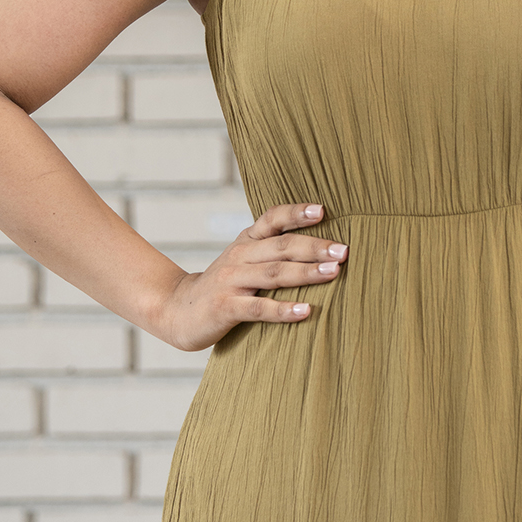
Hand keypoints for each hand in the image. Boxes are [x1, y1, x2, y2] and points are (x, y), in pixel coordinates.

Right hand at [155, 200, 346, 350]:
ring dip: (306, 273)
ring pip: (274, 274)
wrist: (178, 309)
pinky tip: (306, 311)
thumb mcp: (244, 259)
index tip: (323, 210)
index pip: (272, 219)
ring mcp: (231, 281)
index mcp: (247, 241)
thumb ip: (273, 250)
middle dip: (315, 247)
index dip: (296, 213)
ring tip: (333, 272)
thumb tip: (322, 245)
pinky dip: (284, 309)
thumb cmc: (224, 285)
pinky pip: (259, 308)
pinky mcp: (226, 307)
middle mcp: (240, 256)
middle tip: (344, 250)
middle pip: (281, 247)